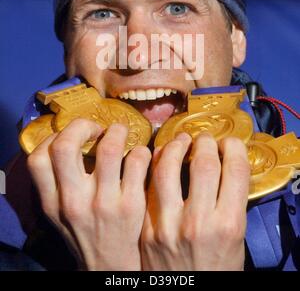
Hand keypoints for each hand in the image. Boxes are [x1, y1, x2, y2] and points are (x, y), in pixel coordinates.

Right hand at [27, 119, 150, 269]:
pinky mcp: (132, 206)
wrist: (110, 267)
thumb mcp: (59, 213)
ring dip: (117, 132)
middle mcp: (74, 202)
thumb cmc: (85, 233)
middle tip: (97, 128)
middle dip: (82, 125)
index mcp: (52, 203)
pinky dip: (141, 151)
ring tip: (121, 134)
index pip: (38, 158)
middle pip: (66, 145)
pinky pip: (137, 161)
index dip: (55, 137)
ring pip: (109, 148)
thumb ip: (57, 182)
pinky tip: (139, 156)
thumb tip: (66, 138)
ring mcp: (103, 204)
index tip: (73, 137)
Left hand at [141, 132, 249, 270]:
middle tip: (204, 139)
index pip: (235, 169)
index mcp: (228, 224)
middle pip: (204, 163)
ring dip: (175, 146)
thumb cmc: (215, 270)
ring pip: (168, 167)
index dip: (233, 148)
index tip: (229, 143)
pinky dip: (153, 164)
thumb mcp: (235, 240)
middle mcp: (199, 222)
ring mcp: (169, 225)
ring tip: (180, 141)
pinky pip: (148, 185)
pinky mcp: (148, 228)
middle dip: (205, 143)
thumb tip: (223, 165)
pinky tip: (158, 157)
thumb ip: (229, 202)